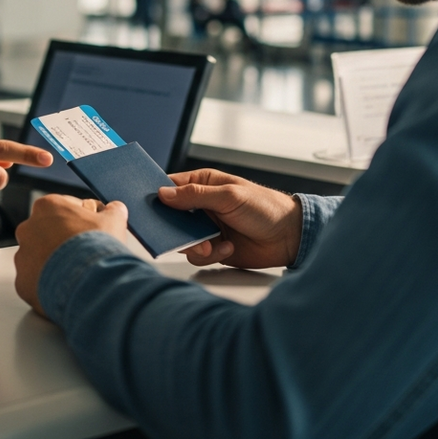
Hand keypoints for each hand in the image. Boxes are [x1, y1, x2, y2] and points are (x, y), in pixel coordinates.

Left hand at [14, 195, 127, 316]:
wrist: (92, 284)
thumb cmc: (99, 248)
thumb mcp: (114, 220)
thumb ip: (112, 210)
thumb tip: (115, 209)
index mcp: (46, 207)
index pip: (65, 207)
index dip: (82, 218)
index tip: (92, 229)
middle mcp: (28, 228)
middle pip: (48, 232)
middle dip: (64, 241)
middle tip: (85, 253)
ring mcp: (22, 257)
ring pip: (39, 258)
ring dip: (54, 263)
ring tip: (76, 273)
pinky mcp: (23, 283)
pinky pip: (35, 282)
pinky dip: (48, 285)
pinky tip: (66, 287)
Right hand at [159, 168, 301, 268]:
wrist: (290, 237)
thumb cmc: (265, 207)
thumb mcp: (228, 196)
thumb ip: (195, 195)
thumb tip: (163, 194)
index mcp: (203, 183)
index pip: (170, 186)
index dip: (157, 194)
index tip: (147, 206)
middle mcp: (201, 205)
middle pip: (171, 215)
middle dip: (174, 227)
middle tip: (177, 234)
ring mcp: (206, 227)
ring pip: (182, 238)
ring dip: (193, 244)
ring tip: (210, 245)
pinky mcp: (214, 248)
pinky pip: (197, 254)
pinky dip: (209, 254)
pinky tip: (227, 248)